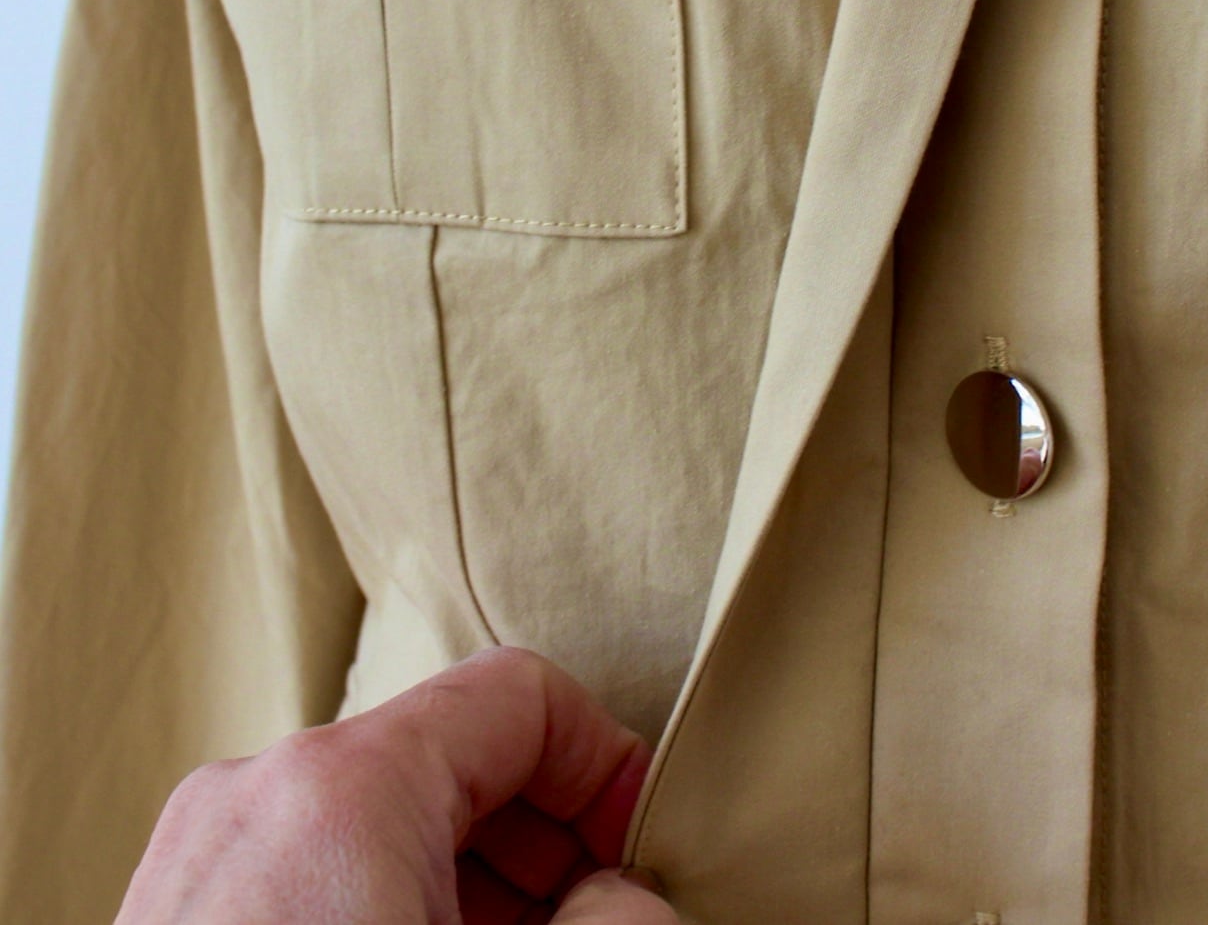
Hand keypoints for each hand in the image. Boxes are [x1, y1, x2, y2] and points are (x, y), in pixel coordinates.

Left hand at [115, 645, 676, 923]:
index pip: (522, 698)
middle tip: (590, 924)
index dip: (608, 765)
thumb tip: (623, 900)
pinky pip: (318, 872)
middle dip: (544, 842)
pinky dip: (393, 909)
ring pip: (386, 821)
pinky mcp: (178, 918)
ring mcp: (203, 858)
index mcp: (346, 785)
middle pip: (454, 756)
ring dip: (476, 885)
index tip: (638, 853)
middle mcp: (261, 795)